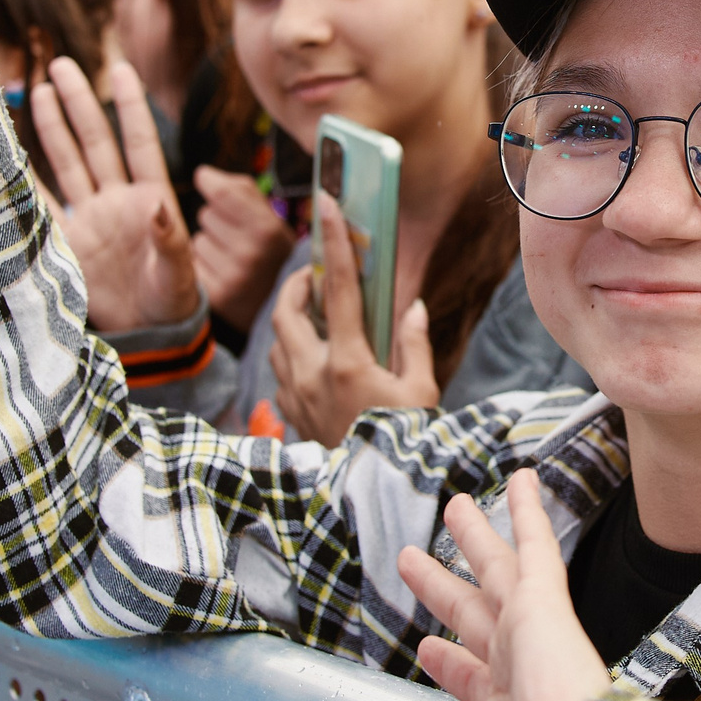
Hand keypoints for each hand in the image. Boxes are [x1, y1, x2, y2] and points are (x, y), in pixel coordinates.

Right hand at [31, 57, 198, 331]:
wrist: (149, 335)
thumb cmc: (174, 300)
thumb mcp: (179, 271)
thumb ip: (169, 239)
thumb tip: (159, 205)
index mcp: (150, 199)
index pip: (138, 142)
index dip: (129, 106)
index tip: (121, 68)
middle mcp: (117, 200)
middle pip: (96, 142)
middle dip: (81, 104)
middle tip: (63, 64)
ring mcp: (91, 217)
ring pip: (69, 162)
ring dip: (55, 128)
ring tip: (41, 90)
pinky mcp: (67, 242)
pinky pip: (42, 204)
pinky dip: (24, 180)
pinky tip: (8, 151)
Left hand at [189, 163, 295, 326]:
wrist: (268, 304)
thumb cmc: (263, 250)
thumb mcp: (267, 218)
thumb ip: (240, 188)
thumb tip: (204, 175)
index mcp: (270, 230)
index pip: (224, 193)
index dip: (210, 182)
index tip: (204, 178)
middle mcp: (254, 254)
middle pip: (206, 215)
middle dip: (214, 219)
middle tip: (232, 235)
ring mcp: (235, 277)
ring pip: (197, 239)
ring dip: (206, 244)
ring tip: (226, 256)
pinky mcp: (215, 295)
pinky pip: (191, 262)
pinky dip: (199, 265)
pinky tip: (217, 272)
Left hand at [270, 190, 436, 446]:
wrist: (376, 495)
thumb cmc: (405, 442)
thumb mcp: (422, 392)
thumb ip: (414, 345)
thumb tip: (411, 307)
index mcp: (348, 364)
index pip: (337, 289)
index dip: (332, 242)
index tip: (326, 205)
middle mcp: (312, 375)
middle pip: (285, 310)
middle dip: (296, 285)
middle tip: (315, 275)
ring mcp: (295, 396)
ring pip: (278, 341)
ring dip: (292, 320)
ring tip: (317, 314)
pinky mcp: (290, 413)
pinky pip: (280, 371)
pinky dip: (292, 353)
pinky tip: (316, 357)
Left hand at [397, 469, 611, 700]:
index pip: (478, 685)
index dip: (452, 665)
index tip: (432, 649)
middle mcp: (527, 681)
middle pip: (477, 621)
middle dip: (448, 591)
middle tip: (420, 558)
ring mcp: (536, 645)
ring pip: (500, 576)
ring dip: (478, 539)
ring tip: (457, 504)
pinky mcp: (546, 616)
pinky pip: (534, 552)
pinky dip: (527, 515)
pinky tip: (519, 479)